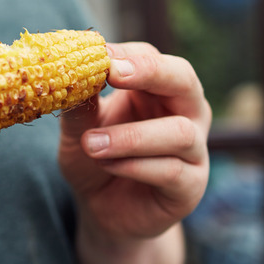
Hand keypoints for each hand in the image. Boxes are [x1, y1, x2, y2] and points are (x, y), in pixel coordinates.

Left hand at [59, 42, 210, 242]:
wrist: (101, 208)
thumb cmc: (95, 156)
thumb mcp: (79, 128)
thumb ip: (79, 104)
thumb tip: (69, 71)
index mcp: (157, 89)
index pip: (150, 57)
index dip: (126, 54)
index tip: (97, 54)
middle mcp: (185, 112)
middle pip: (184, 79)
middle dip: (150, 72)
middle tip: (113, 73)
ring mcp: (194, 149)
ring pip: (178, 131)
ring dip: (130, 136)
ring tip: (90, 144)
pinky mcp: (191, 186)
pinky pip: (171, 170)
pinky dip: (134, 166)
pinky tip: (107, 166)